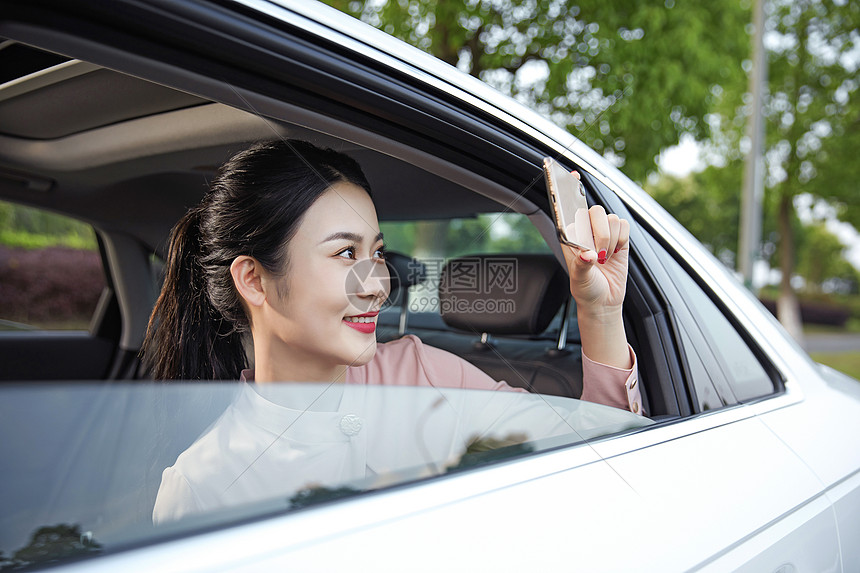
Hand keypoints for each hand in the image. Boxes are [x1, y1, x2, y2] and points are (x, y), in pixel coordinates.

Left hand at [559, 190, 629, 316]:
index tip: (572, 174)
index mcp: (570, 235)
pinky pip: (624, 226)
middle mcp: (586, 230)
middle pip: (595, 211)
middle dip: (599, 233)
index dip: (570, 189)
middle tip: (597, 254)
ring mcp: (603, 232)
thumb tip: (588, 255)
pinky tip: (615, 253)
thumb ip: (582, 265)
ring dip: (610, 240)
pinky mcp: (619, 237)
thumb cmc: (586, 289)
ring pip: (611, 218)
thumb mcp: (580, 279)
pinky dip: (621, 240)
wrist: (604, 301)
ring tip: (604, 257)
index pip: (568, 207)